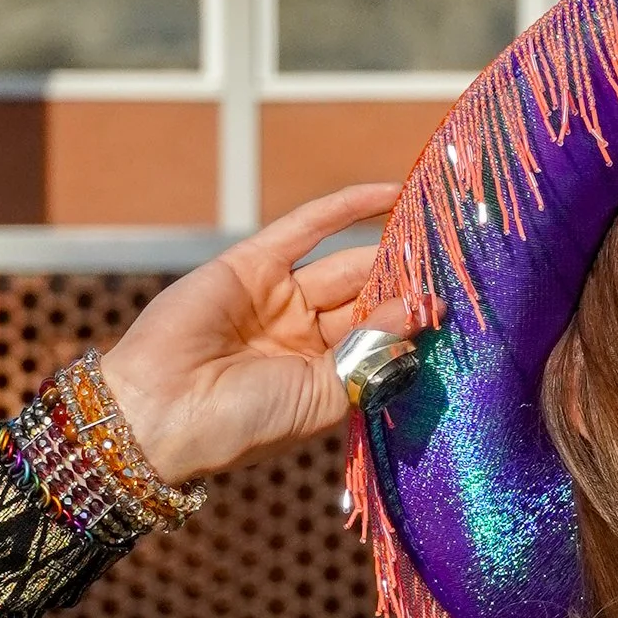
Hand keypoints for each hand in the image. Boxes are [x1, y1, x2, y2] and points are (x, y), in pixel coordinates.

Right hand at [96, 188, 432, 485]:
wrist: (161, 415)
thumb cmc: (243, 423)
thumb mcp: (321, 394)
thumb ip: (369, 350)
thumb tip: (420, 308)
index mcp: (321, 376)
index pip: (378, 338)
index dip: (412, 320)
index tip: (456, 304)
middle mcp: (302, 336)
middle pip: (367, 298)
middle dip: (405, 282)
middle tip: (450, 261)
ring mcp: (276, 298)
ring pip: (344, 264)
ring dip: (386, 249)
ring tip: (431, 231)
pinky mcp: (251, 263)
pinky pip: (308, 226)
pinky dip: (348, 207)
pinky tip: (391, 195)